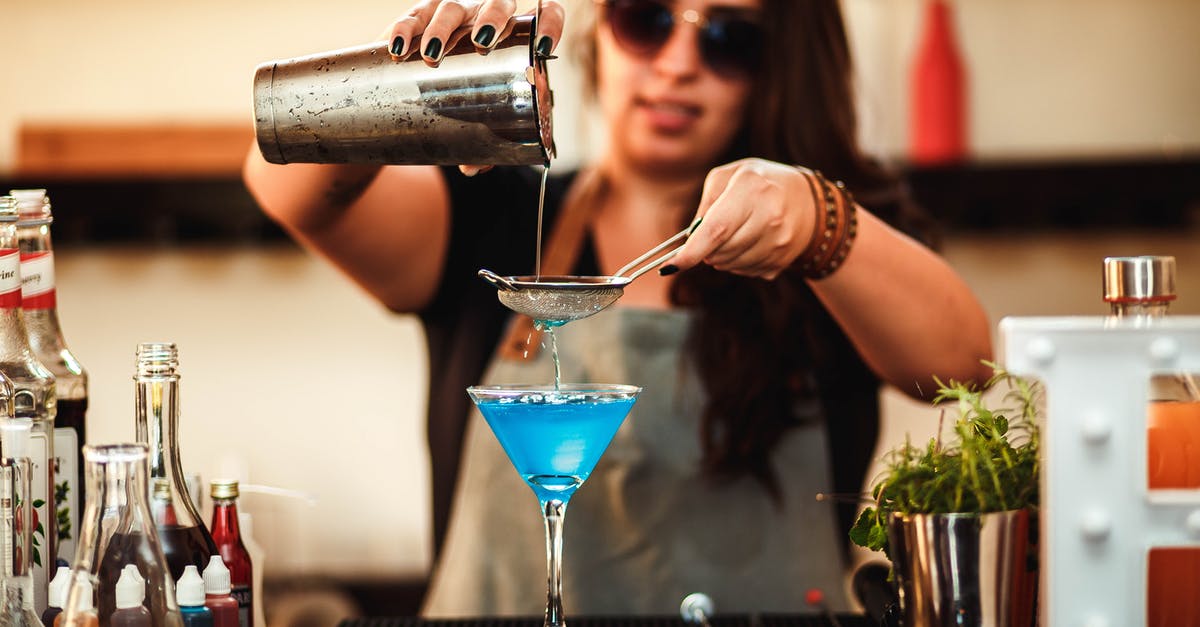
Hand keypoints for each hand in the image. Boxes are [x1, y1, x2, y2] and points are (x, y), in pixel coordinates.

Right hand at [385, 1, 564, 175]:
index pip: (544, 14)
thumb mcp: (479, 117)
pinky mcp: (420, 16)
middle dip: (491, 19)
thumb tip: (473, 168)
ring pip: (453, 7)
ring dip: (443, 28)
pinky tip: (400, 48)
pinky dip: (405, 30)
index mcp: (515, 37)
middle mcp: (487, 17)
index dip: (548, 23)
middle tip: (482, 43)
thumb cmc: (464, 100)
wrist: (420, 85)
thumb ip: (482, 142)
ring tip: (433, 54)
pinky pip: (412, 17)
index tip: (543, 46)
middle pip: (497, 4)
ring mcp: (454, 13)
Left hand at [669, 158, 817, 280]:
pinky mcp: (783, 260)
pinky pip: (746, 272)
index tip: (672, 265)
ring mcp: (780, 241)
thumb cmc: (759, 183)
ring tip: (732, 236)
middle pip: (720, 251)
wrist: (807, 200)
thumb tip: (690, 239)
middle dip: (705, 249)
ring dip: (721, 257)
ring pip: (731, 265)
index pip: (717, 229)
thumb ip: (706, 204)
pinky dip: (738, 263)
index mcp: (752, 188)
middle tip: (710, 235)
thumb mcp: (729, 177)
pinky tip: (748, 244)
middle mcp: (770, 216)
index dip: (692, 251)